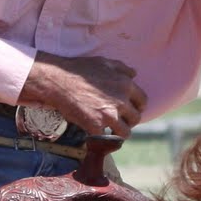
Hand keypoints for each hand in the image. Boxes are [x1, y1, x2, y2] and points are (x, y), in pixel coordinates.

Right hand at [20, 51, 147, 137]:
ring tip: (111, 131)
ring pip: (125, 132)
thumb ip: (122, 69)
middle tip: (119, 122)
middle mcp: (121, 101)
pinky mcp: (96, 126)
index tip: (129, 111)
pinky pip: (107, 138)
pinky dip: (103, 138)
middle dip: (128, 121)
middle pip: (135, 118)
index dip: (137, 107)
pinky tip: (97, 133)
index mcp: (126, 85)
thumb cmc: (79, 70)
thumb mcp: (104, 62)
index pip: (142, 101)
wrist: (58, 82)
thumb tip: (134, 74)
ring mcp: (109, 115)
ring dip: (119, 133)